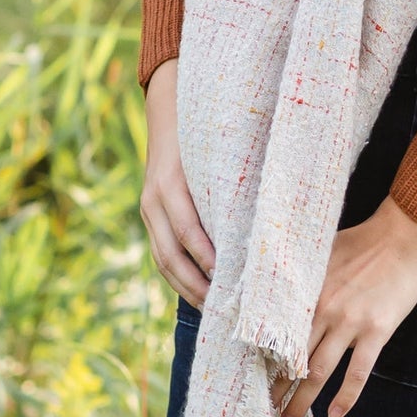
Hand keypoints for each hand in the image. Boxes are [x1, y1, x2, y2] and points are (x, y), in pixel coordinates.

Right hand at [140, 59, 216, 306]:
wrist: (168, 108)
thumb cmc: (208, 129)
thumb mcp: (220, 151)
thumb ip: (235, 179)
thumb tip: (268, 215)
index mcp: (170, 183)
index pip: (189, 231)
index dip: (209, 259)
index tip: (230, 280)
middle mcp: (153, 199)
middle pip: (170, 255)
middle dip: (196, 285)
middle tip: (223, 307)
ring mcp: (147, 208)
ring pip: (162, 260)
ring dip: (185, 287)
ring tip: (212, 307)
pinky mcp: (149, 215)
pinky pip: (160, 252)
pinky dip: (178, 275)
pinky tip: (198, 290)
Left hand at [278, 196, 416, 416]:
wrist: (403, 237)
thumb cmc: (361, 241)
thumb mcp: (321, 253)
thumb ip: (302, 276)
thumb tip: (277, 289)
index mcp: (307, 293)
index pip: (277, 335)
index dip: (263, 360)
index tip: (252, 378)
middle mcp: (324, 311)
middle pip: (293, 359)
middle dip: (276, 388)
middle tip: (264, 410)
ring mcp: (351, 323)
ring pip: (319, 371)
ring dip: (302, 400)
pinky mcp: (377, 331)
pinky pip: (359, 372)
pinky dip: (346, 396)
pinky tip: (335, 415)